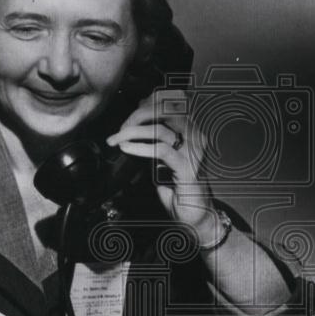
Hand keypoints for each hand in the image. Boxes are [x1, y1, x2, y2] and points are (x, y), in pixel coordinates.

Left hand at [106, 89, 217, 243]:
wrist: (196, 215)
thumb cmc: (179, 188)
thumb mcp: (164, 157)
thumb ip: (156, 139)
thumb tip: (136, 123)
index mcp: (192, 129)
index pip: (173, 100)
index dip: (149, 101)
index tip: (131, 114)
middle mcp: (196, 135)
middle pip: (166, 108)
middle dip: (138, 114)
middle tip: (120, 129)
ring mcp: (194, 151)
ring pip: (161, 127)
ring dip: (134, 131)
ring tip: (118, 139)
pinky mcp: (188, 167)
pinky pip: (161, 149)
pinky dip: (139, 147)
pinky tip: (126, 149)